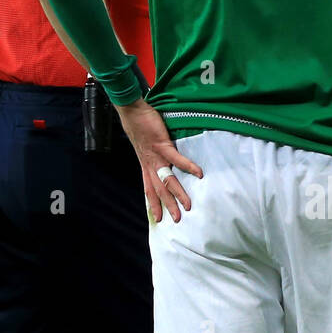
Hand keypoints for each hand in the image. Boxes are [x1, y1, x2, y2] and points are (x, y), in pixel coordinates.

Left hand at [114, 98, 202, 224]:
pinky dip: (188, 166)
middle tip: (177, 220)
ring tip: (188, 205)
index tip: (159, 219)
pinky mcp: (163, 145)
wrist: (132, 112)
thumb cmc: (140, 127)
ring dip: (178, 194)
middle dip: (168, 206)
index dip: (154, 204)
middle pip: (159, 190)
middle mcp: (149, 165)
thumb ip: (153, 156)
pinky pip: (177, 159)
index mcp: (146, 166)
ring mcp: (156, 156)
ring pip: (168, 180)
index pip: (149, 190)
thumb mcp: (144, 147)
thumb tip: (162, 162)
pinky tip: (199, 173)